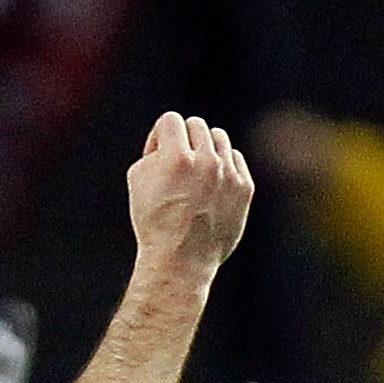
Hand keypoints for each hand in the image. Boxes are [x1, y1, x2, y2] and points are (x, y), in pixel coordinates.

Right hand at [125, 111, 252, 281]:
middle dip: (183, 142)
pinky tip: (210, 189)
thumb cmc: (154, 221)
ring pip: (218, 137)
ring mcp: (229, 175)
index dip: (160, 137)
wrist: (181, 262)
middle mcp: (206, 162)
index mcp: (176, 158)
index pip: (171, 120)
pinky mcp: (245, 187)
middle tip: (176, 169)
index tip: (158, 158)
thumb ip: (156, 149)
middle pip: (196, 125)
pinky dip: (223, 168)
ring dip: (205, 150)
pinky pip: (234, 159)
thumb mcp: (138, 179)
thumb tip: (171, 138)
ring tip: (195, 176)